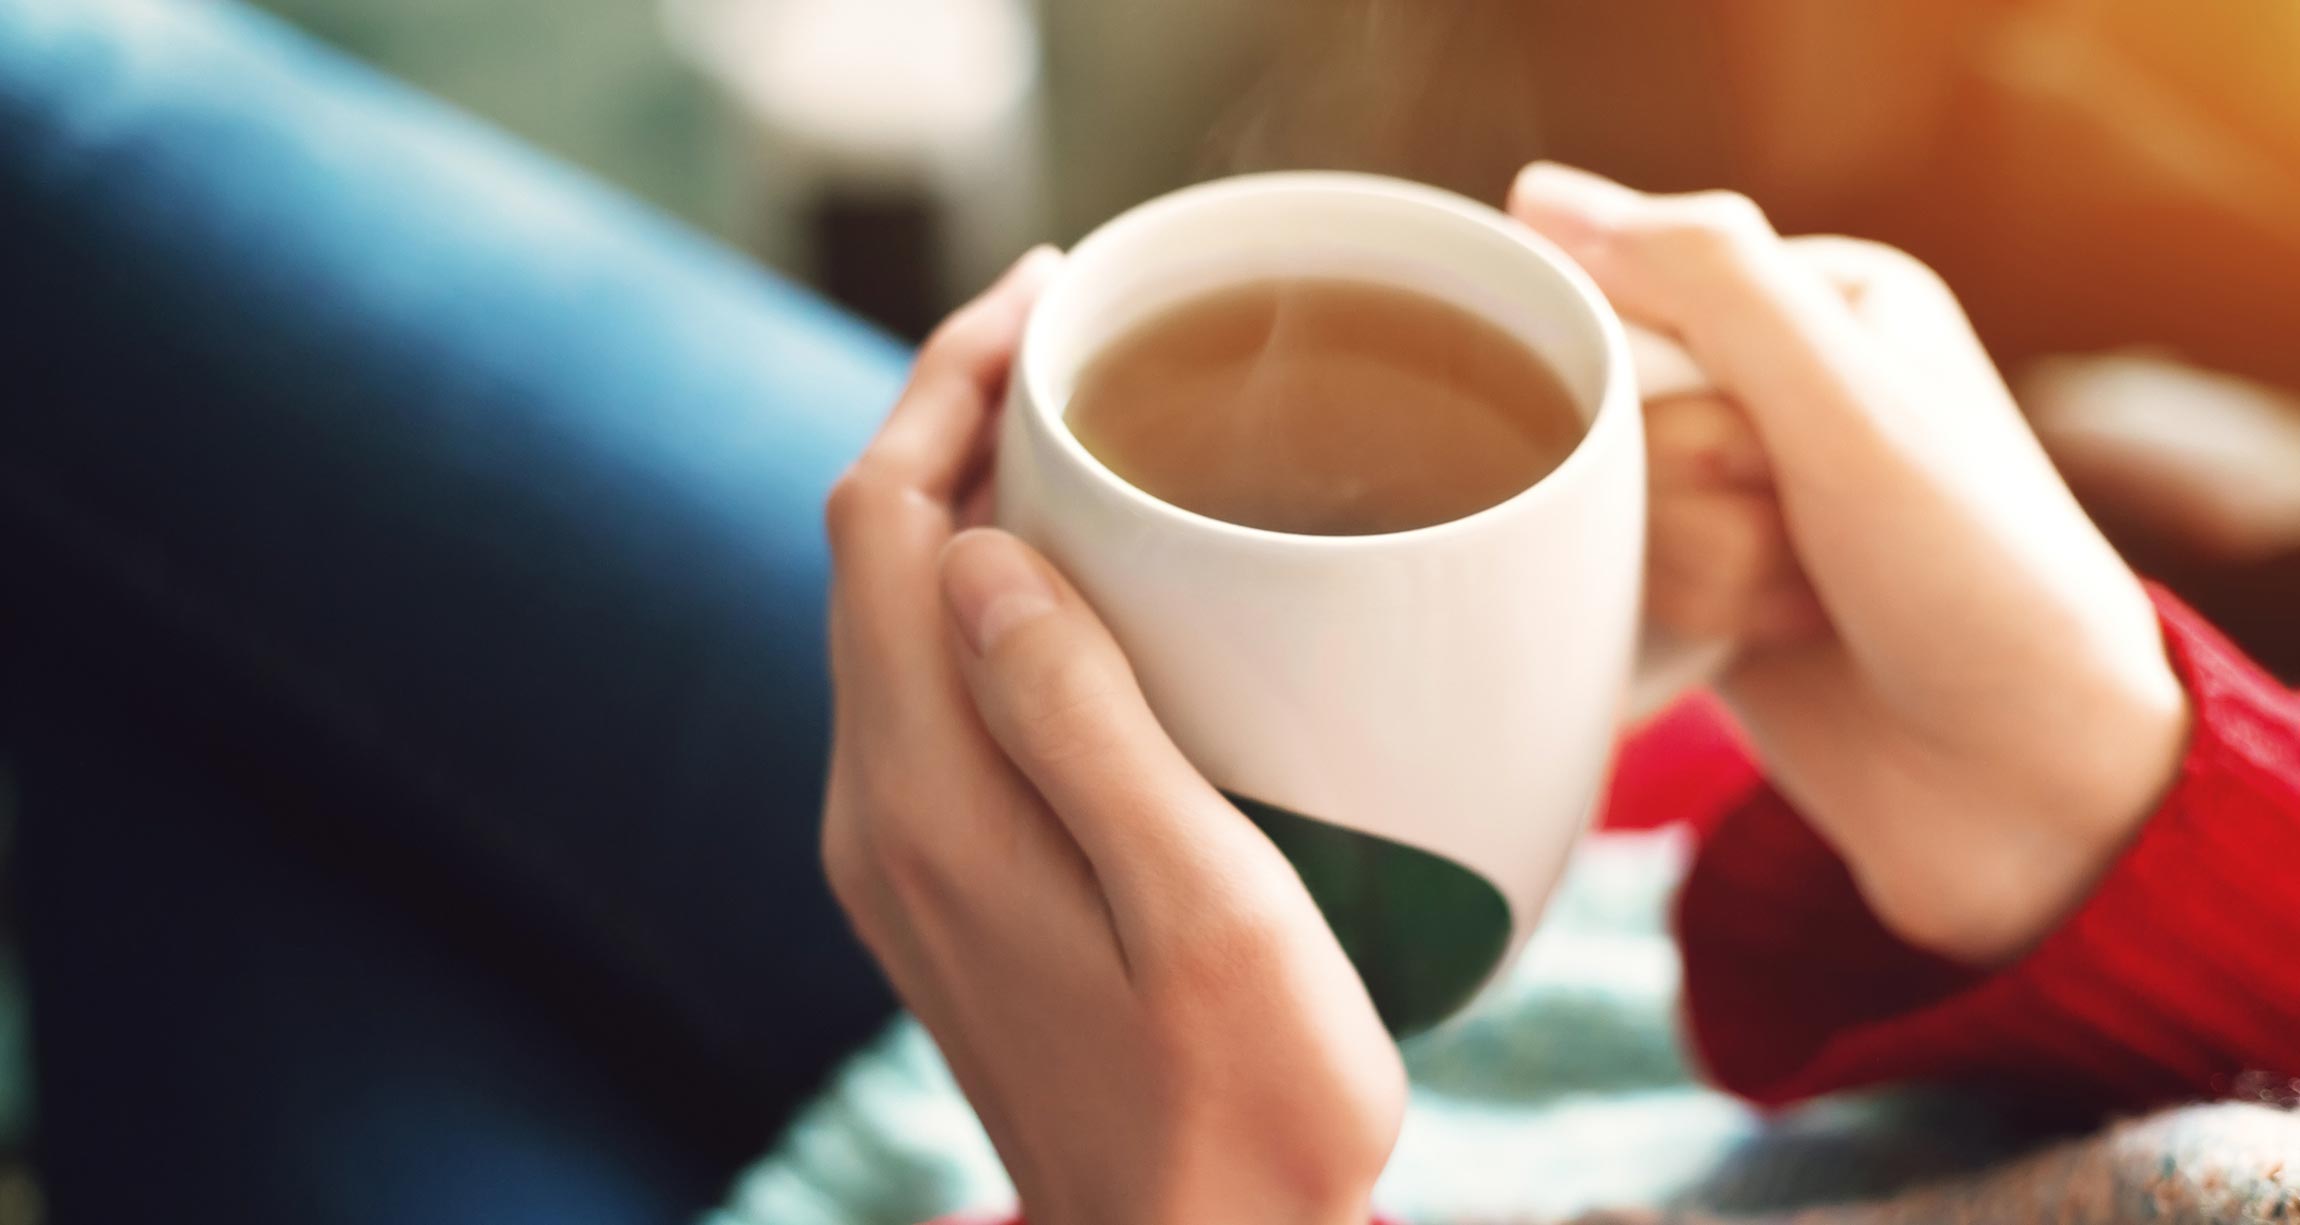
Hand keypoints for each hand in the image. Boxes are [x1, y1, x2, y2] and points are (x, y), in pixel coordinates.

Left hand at [820, 250, 1404, 1224]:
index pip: (885, 524)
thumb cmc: (1246, 1113)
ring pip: (896, 613)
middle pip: (874, 551)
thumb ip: (1089, 731)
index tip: (1051, 295)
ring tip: (1089, 417)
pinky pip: (934, 684)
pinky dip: (992, 589)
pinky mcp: (938, 882)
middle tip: (1084, 330)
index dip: (946, 383)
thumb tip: (988, 551)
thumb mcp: (1211, 917)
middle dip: (955, 411)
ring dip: (971, 494)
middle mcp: (882, 814)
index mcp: (933, 801)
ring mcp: (898, 852)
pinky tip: (1088, 576)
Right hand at [1510, 164, 2190, 965]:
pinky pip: (1612, 579)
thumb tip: (1540, 199)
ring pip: (1607, 504)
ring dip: (1700, 570)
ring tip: (1808, 603)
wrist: (2025, 787)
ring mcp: (1738, 493)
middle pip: (1614, 412)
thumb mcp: (1851, 406)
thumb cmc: (1977, 583)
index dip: (1660, 389)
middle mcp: (1777, 385)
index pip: (1628, 296)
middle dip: (1692, 496)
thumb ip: (1708, 283)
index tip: (1758, 447)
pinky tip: (1766, 642)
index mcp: (1820, 303)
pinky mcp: (1706, 586)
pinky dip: (1679, 617)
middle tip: (1806, 536)